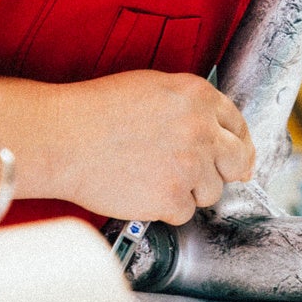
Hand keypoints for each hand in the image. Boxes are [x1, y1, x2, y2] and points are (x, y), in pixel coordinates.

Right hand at [60, 69, 254, 222]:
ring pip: (211, 192)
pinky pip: (184, 212)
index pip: (238, 125)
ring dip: (188, 190)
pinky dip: (164, 208)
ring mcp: (190, 166)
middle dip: (222, 170)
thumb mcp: (153, 88)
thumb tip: (219, 134)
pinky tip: (141, 190)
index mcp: (198, 96)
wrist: (63, 137)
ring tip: (152, 176)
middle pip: (238, 161)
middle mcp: (201, 129)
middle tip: (197, 174)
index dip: (234, 143)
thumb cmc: (96, 112)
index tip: (230, 156)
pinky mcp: (172, 197)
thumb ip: (192, 108)